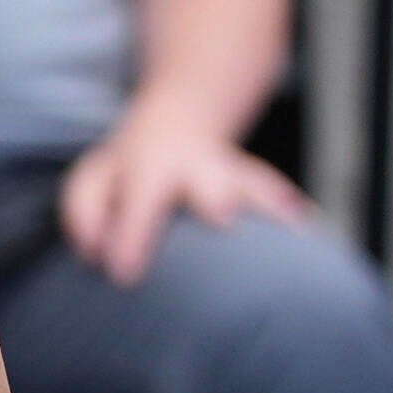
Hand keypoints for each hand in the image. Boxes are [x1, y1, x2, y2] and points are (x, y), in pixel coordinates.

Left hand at [55, 100, 307, 282]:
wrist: (184, 119)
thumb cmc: (132, 167)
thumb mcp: (94, 180)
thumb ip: (84, 214)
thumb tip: (93, 253)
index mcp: (149, 166)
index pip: (137, 203)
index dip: (128, 237)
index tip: (123, 274)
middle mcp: (196, 168)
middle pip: (206, 179)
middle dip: (213, 194)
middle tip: (219, 212)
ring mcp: (233, 173)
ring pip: (254, 183)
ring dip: (268, 203)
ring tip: (290, 227)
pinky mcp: (260, 183)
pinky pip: (281, 196)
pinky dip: (295, 211)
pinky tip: (308, 227)